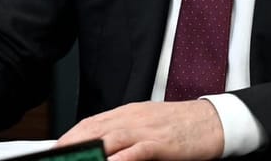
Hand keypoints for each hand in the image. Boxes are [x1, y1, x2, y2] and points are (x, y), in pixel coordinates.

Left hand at [56, 100, 223, 160]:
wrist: (214, 121)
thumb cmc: (182, 125)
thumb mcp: (149, 124)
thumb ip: (126, 132)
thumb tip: (103, 146)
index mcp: (129, 113)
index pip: (92, 122)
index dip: (71, 135)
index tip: (57, 147)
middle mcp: (133, 118)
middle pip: (95, 128)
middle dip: (72, 143)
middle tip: (56, 156)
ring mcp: (147, 129)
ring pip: (110, 138)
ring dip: (90, 151)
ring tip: (73, 160)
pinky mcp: (162, 142)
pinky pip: (137, 150)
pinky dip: (120, 158)